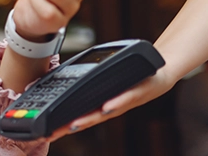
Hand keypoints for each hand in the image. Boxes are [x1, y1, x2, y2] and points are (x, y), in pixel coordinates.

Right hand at [45, 67, 176, 141]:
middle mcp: (110, 107)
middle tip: (51, 134)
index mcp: (100, 104)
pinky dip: (116, 103)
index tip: (45, 132)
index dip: (61, 125)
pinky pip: (126, 98)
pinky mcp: (138, 92)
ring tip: (73, 125)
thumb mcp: (107, 80)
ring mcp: (123, 101)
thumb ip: (90, 82)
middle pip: (86, 119)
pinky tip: (106, 107)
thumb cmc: (132, 79)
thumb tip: (68, 78)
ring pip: (103, 113)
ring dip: (88, 119)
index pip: (77, 116)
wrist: (161, 73)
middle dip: (67, 127)